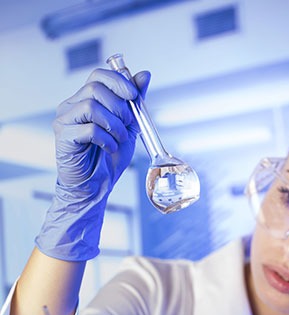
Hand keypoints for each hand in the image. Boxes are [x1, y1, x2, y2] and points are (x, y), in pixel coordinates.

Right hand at [35, 68, 150, 260]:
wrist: (96, 186)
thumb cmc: (109, 158)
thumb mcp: (128, 126)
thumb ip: (134, 101)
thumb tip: (144, 74)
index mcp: (85, 100)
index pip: (98, 76)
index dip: (118, 81)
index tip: (134, 96)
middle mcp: (71, 106)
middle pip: (95, 88)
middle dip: (119, 106)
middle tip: (127, 125)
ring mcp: (64, 121)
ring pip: (91, 106)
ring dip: (114, 124)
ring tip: (119, 139)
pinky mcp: (63, 137)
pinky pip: (89, 129)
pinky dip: (106, 139)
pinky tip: (109, 148)